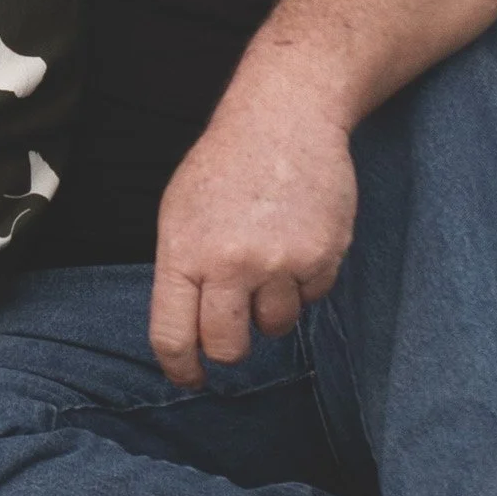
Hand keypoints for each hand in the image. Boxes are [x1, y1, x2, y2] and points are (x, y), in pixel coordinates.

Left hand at [149, 107, 357, 388]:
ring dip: (272, 308)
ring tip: (269, 260)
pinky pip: (313, 298)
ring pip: (276, 327)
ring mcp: (280, 263)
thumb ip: (181, 271)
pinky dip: (305, 282)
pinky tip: (297, 241)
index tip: (192, 377)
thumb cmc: (225, 165)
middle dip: (232, 345)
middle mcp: (231, 264)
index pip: (173, 336)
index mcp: (184, 252)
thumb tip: (187, 331)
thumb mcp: (179, 213)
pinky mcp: (323, 257)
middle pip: (229, 347)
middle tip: (236, 322)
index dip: (181, 369)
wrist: (284, 118)